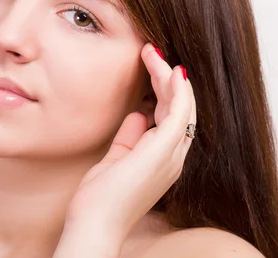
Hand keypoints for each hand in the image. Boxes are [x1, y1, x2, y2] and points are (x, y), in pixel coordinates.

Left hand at [58, 42, 196, 252]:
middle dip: (167, 77)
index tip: (148, 66)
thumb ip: (129, 137)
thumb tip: (137, 113)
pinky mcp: (162, 152)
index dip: (163, 88)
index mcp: (161, 158)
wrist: (94, 225)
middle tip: (151, 52)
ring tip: (153, 53)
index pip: (170, 116)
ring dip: (168, 76)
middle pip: (180, 107)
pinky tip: (168, 70)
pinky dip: (177, 90)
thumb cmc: (101, 198)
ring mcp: (170, 155)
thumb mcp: (116, 159)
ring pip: (182, 106)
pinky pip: (179, 114)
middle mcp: (172, 156)